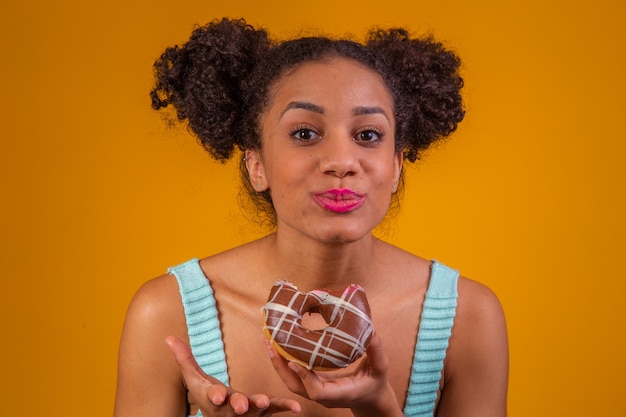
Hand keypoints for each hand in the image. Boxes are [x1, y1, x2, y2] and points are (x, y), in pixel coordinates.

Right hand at [165, 336, 301, 415]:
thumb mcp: (194, 378)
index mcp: (213, 398)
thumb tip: (168, 337)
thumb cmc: (207, 395)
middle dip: (238, 404)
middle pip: (234, 406)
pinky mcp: (262, 411)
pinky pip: (274, 409)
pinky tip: (297, 407)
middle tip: (242, 405)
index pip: (212, 396)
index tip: (217, 395)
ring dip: (261, 405)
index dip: (214, 395)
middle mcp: (230, 408)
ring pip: (254, 409)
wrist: (222, 415)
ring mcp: (247, 411)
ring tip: (266, 402)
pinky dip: (285, 407)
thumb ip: (184, 358)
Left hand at [265, 332, 402, 416]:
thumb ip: (376, 351)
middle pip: (296, 386)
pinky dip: (285, 362)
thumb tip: (371, 330)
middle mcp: (324, 395)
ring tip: (268, 341)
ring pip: (292, 381)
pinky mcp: (314, 384)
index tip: (295, 361)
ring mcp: (317, 391)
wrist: (370, 399)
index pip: (316, 391)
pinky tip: (279, 345)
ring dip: (279, 363)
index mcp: (340, 393)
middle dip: (281, 367)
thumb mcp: (380, 368)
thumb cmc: (375, 383)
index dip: (304, 377)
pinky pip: (295, 375)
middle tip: (270, 344)